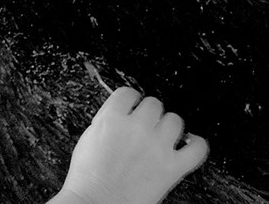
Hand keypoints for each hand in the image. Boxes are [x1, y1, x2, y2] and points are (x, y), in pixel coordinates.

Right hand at [60, 86, 208, 203]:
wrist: (97, 202)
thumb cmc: (88, 176)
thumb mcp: (89, 137)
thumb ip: (108, 120)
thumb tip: (121, 113)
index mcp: (112, 118)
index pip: (128, 93)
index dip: (130, 99)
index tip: (131, 105)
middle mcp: (137, 128)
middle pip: (153, 104)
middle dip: (149, 113)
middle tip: (144, 125)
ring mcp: (158, 147)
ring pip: (175, 120)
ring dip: (168, 126)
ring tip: (163, 135)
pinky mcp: (173, 167)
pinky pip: (198, 148)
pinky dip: (197, 144)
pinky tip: (189, 144)